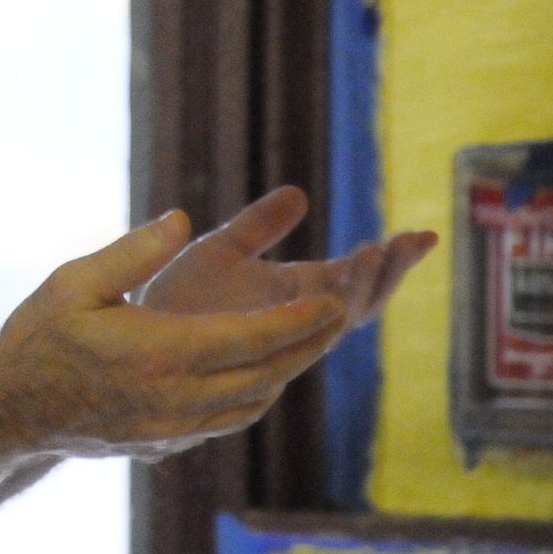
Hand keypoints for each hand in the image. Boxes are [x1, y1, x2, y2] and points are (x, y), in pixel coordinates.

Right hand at [0, 210, 347, 460]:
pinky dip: (255, 397)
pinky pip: (228, 421)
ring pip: (253, 402)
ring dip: (286, 373)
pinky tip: (258, 378)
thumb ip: (133, 252)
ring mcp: (172, 426)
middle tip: (341, 314)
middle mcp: (176, 396)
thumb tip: (181, 220)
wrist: (9, 411)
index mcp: (161, 352)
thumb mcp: (75, 281)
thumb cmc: (37, 337)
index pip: (254, 337)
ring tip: (309, 343)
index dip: (301, 319)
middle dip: (308, 343)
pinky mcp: (165, 442)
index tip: (337, 298)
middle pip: (266, 372)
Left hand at [138, 185, 434, 331]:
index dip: (392, 261)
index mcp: (295, 295)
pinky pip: (291, 348)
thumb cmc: (178, 297)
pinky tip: (326, 302)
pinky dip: (314, 327)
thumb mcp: (221, 251)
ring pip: (330, 327)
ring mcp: (273, 345)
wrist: (127, 339)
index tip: (425, 234)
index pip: (355, 279)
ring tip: (371, 253)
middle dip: (386, 275)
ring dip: (355, 292)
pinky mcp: (248, 361)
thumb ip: (259, 227)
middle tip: (408, 242)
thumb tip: (299, 193)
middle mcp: (293, 324)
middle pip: (357, 305)